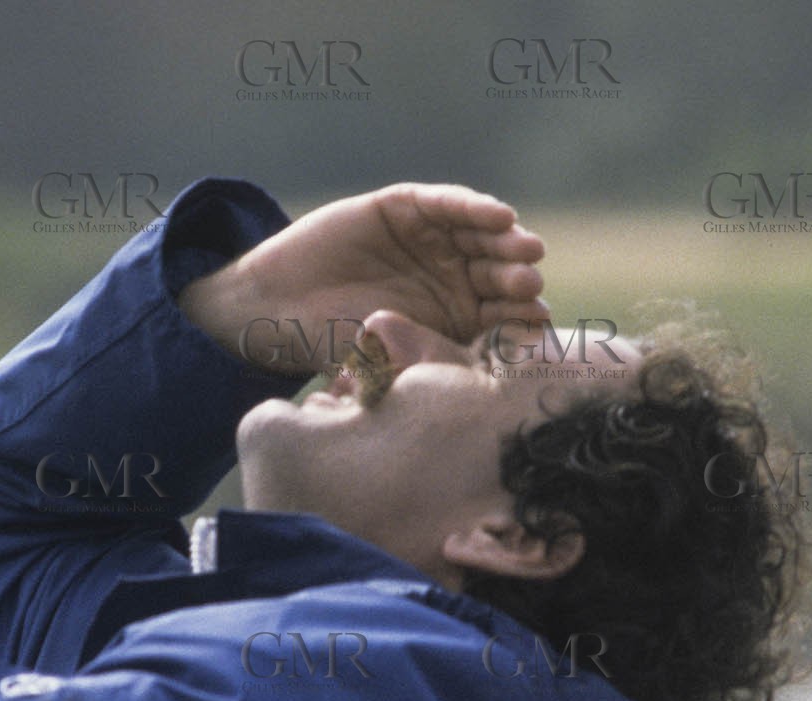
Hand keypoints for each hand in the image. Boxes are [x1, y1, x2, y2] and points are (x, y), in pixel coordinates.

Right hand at [179, 183, 546, 377]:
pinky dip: (473, 207)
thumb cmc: (331, 348)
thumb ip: (433, 363)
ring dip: (506, 241)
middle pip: (501, 274)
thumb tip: (489, 385)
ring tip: (525, 248)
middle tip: (528, 285)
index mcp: (458, 321)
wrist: (277, 310)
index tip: (534, 327)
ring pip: (482, 236)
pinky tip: (500, 217)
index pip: (503, 317)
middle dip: (517, 279)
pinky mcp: (406, 208)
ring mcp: (433, 242)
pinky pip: (447, 203)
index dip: (520, 319)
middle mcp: (453, 279)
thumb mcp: (390, 365)